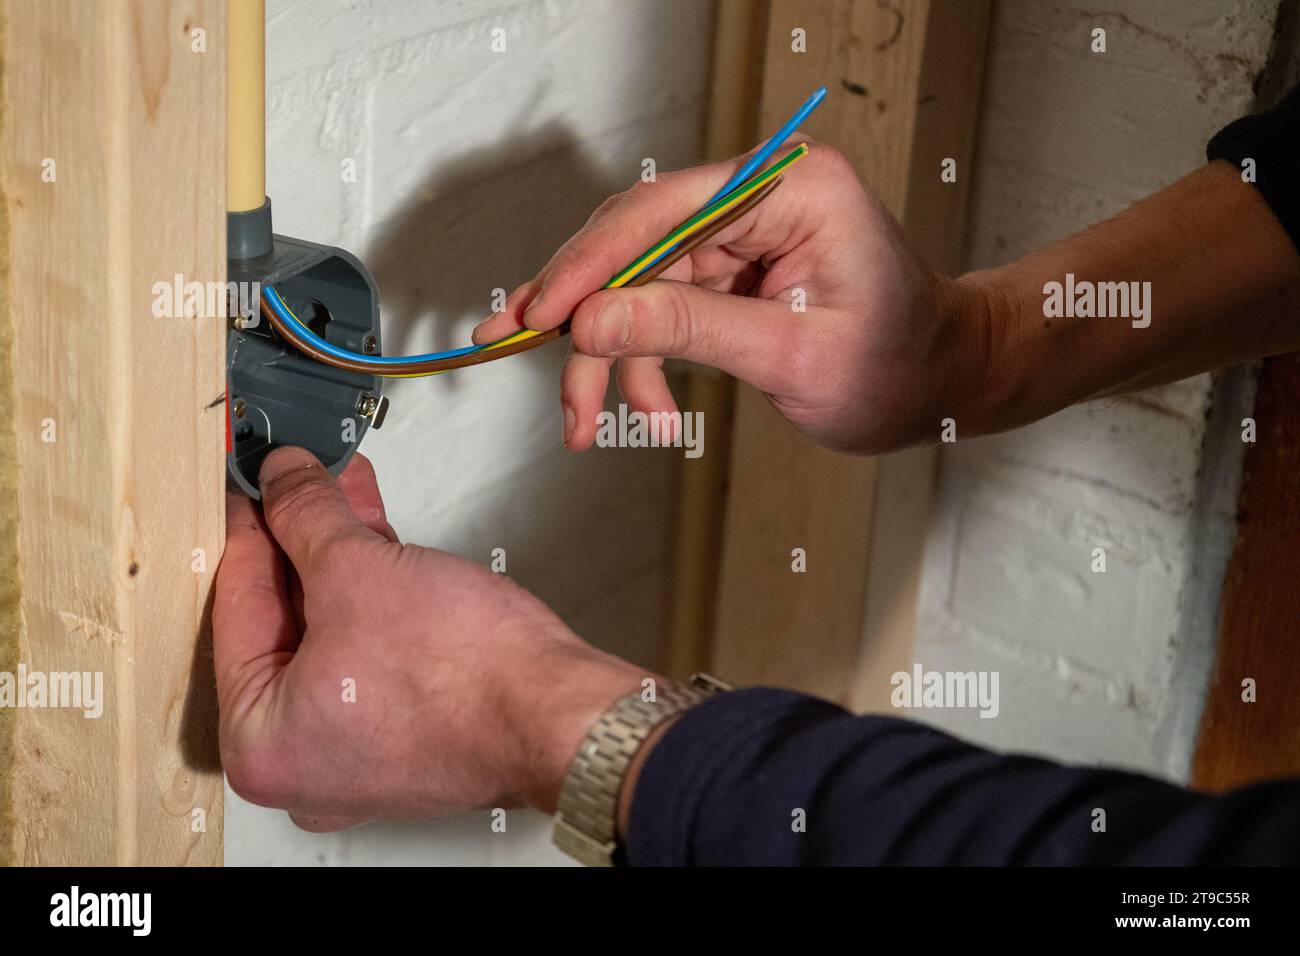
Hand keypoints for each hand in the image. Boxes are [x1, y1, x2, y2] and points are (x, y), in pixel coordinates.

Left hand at [214, 447, 646, 829]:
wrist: (558, 715)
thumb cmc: (465, 676)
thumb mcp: (356, 570)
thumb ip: (304, 514)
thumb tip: (281, 478)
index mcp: (262, 744)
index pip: (237, 609)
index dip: (249, 527)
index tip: (250, 483)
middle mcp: (300, 763)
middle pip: (285, 623)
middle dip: (302, 538)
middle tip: (297, 478)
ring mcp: (356, 754)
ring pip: (331, 634)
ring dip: (341, 557)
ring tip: (346, 489)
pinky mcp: (405, 737)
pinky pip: (369, 654)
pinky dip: (373, 597)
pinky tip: (380, 538)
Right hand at [472, 141, 988, 454]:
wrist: (941, 381)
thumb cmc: (899, 365)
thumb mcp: (791, 357)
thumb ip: (690, 331)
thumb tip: (592, 320)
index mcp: (789, 187)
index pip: (660, 210)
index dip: (589, 265)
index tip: (538, 316)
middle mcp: (758, 194)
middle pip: (634, 243)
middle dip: (583, 314)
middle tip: (524, 358)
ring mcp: (741, 230)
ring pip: (636, 283)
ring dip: (608, 354)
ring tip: (588, 423)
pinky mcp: (730, 267)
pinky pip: (660, 307)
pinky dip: (644, 361)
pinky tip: (651, 411)